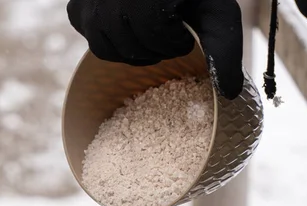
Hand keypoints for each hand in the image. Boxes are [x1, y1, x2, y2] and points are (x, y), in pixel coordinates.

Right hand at [66, 0, 243, 99]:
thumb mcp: (218, 13)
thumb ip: (224, 50)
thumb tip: (228, 95)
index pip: (152, 30)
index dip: (172, 41)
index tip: (184, 32)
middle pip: (127, 43)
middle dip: (153, 47)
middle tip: (168, 33)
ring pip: (104, 44)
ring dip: (131, 47)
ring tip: (149, 32)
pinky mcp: (78, 5)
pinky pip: (88, 35)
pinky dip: (108, 40)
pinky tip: (126, 30)